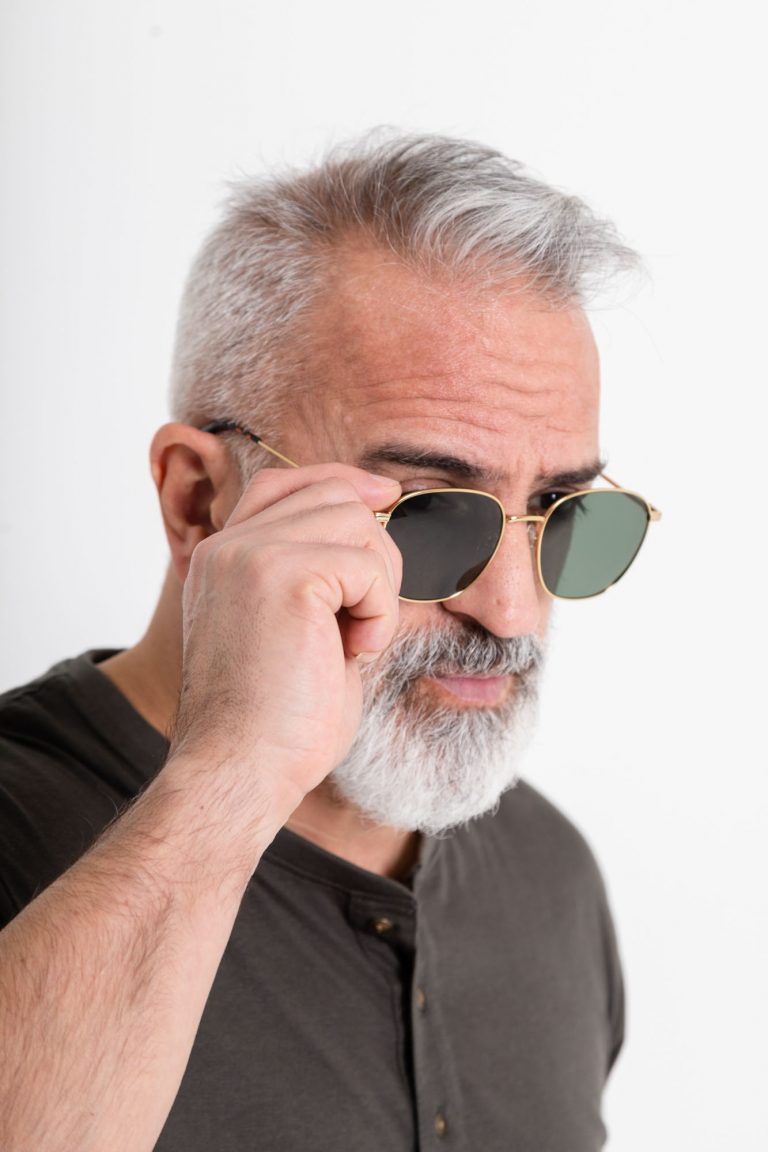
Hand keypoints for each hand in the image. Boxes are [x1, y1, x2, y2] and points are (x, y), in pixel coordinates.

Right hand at [169, 464, 402, 824]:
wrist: (240, 772)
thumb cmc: (275, 723)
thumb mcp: (293, 632)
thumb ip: (315, 577)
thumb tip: (373, 524)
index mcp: (223, 558)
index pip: (286, 484)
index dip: (342, 484)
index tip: (387, 499)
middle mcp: (228, 545)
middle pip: (334, 494)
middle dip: (374, 554)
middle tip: (363, 624)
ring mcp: (250, 554)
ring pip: (358, 520)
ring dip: (379, 585)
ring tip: (354, 642)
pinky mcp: (282, 574)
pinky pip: (368, 564)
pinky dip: (380, 612)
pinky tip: (354, 654)